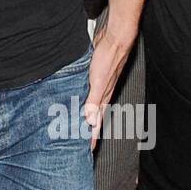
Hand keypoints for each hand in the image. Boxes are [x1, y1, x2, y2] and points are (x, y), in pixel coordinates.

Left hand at [85, 26, 133, 148]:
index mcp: (103, 97)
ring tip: (76, 124)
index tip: (88, 150)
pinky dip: (82, 99)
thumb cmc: (109, 58)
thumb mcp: (98, 82)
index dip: (92, 136)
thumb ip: (93, 100)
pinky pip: (87, 92)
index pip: (97, 122)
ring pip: (90, 104)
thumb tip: (90, 120)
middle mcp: (101, 93)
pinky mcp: (94, 75)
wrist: (114, 39)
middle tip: (80, 142)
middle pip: (94, 116)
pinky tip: (75, 98)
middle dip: (88, 129)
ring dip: (84, 115)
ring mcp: (98, 84)